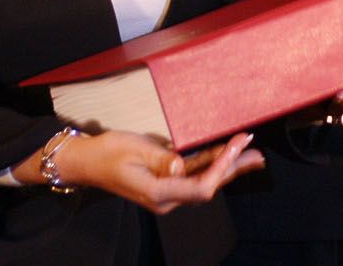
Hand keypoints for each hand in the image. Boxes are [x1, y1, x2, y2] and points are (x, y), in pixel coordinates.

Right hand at [33, 129, 263, 213]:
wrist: (85, 162)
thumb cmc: (106, 153)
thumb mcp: (134, 149)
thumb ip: (162, 159)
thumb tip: (183, 166)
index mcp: (158, 193)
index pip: (201, 187)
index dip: (222, 168)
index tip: (236, 145)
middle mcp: (166, 198)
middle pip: (208, 185)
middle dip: (233, 167)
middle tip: (257, 151)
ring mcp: (167, 191)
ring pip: (204, 179)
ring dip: (227, 165)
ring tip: (252, 153)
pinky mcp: (165, 181)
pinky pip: (193, 173)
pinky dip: (211, 162)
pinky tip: (227, 153)